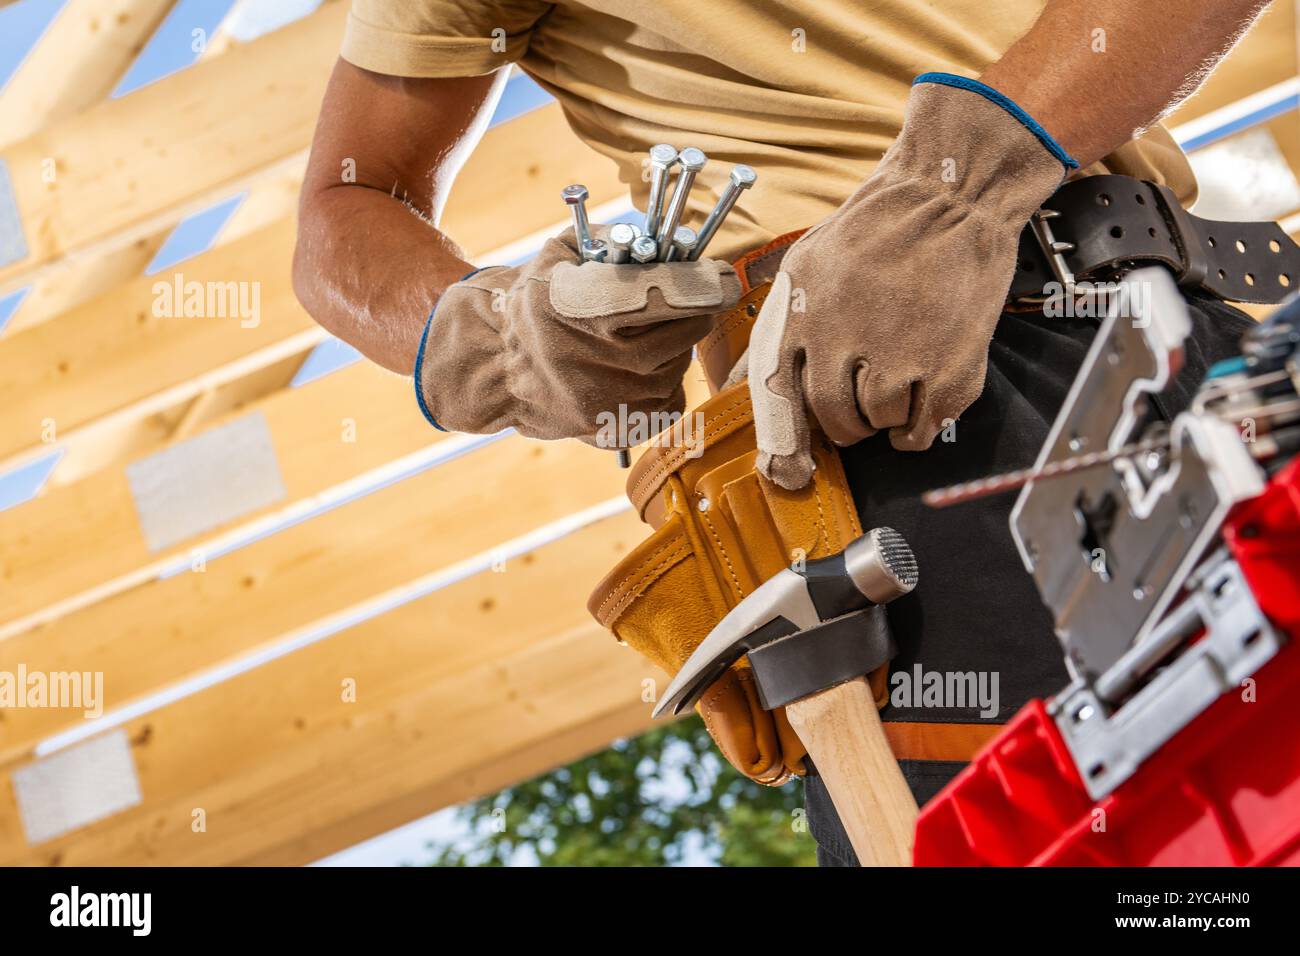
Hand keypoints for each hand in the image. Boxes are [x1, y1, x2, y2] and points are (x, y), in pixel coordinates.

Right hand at [415, 228, 740, 443]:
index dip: (703, 286)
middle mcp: (598, 358)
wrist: (497, 370)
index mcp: (584, 309)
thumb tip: (667, 235)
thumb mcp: (560, 257)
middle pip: (681, 332)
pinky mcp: (614, 426)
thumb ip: (610, 239)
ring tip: (650, 336)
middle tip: (686, 303)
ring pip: (677, 367)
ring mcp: (608, 398)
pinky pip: (669, 402)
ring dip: (676, 348)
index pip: (665, 296)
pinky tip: (643, 369)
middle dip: (691, 314)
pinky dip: (667, 383)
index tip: (725, 279)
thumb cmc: (536, 303)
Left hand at [749, 75, 1071, 488]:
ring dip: (887, 417)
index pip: (781, 398)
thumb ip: (786, 319)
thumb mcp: (809, 262)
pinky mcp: (947, 367)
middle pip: (834, 418)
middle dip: (847, 424)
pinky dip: (921, 427)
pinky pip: (924, 426)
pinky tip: (923, 404)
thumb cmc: (881, 226)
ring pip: (879, 423)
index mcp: (803, 316)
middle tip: (860, 410)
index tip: (790, 468)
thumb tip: (759, 376)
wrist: (952, 193)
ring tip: (900, 384)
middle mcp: (843, 340)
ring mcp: (897, 356)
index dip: (786, 439)